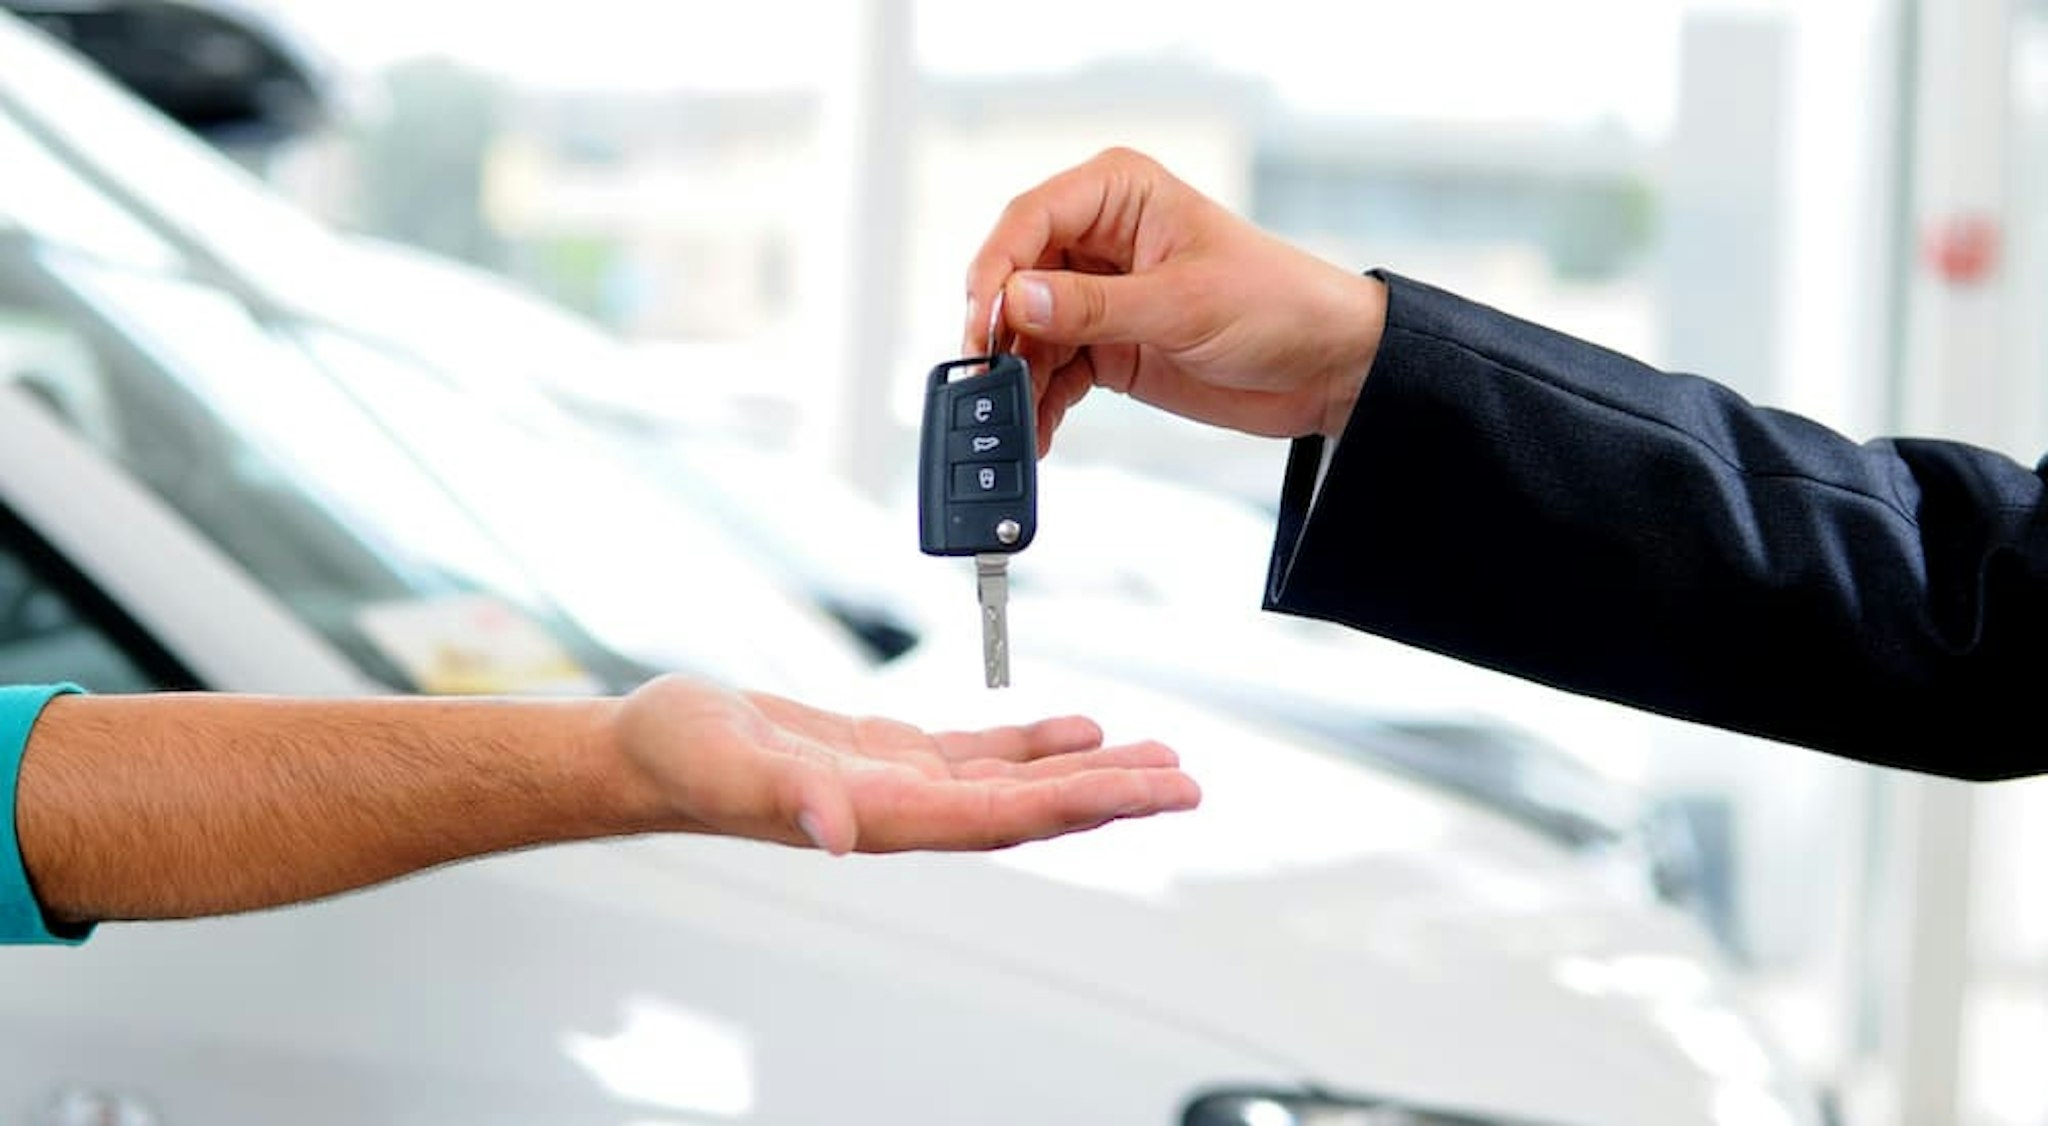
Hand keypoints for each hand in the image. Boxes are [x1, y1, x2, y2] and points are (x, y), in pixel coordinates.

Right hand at [612, 675, 1200, 853]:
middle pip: (1032, 809)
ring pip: (1017, 783)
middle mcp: (906, 810)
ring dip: (1088, 772)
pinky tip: (1076, 729)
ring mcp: (902, 785)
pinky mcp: (889, 755)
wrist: (649, 749)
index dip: (1080, 802)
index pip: (1002, 817)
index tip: (1147, 791)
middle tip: (1188, 782)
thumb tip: (838, 831)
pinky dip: (1033, 744)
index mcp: (882, 816)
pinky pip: (980, 755)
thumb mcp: (726, 765)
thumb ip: (784, 798)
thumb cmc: (679, 759)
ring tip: (1157, 759)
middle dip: (1113, 795)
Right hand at [965, 147, 1388, 452]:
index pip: (1031, 219)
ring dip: (1017, 377)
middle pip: (1017, 278)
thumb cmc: (1279, 304)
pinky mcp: (1108, 345)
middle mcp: (1100, 238)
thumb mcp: (1184, 304)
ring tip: (1012, 419)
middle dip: (999, 332)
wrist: (1328, 367)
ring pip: (1029, 332)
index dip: (998, 269)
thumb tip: (1018, 301)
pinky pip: (1055, 370)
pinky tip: (1037, 431)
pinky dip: (1042, 402)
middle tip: (987, 378)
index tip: (985, 320)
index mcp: (1120, 195)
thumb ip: (1094, 306)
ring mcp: (1101, 295)